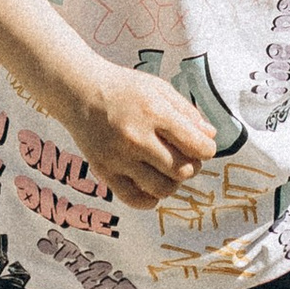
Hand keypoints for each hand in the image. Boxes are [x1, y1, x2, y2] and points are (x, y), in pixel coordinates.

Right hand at [66, 61, 218, 210]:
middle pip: (182, 171)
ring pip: (162, 189)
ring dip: (173, 182)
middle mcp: (136, 138)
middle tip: (185, 157)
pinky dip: (150, 198)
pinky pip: (135, 200)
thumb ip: (187, 112)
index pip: (197, 146)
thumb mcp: (159, 89)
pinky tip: (151, 185)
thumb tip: (210, 137)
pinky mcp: (104, 172)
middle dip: (192, 166)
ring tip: (168, 169)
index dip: (206, 149)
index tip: (202, 146)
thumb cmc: (124, 88)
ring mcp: (118, 158)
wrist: (79, 91)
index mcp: (154, 113)